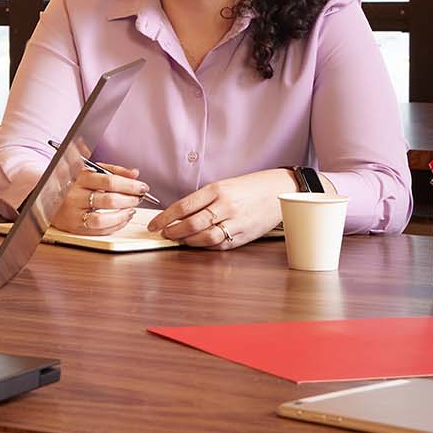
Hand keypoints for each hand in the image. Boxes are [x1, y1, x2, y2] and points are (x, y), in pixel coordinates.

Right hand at [57, 164, 149, 234]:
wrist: (46, 196)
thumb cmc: (72, 184)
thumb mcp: (90, 171)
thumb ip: (113, 170)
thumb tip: (134, 173)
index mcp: (79, 178)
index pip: (110, 181)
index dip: (130, 185)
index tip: (142, 187)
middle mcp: (74, 196)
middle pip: (109, 200)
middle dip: (129, 200)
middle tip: (138, 198)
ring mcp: (73, 213)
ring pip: (102, 219)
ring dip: (122, 216)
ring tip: (131, 210)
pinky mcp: (73, 226)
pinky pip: (98, 230)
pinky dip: (115, 226)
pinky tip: (122, 219)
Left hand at [149, 171, 288, 248]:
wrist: (279, 189)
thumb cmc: (249, 187)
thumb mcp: (222, 185)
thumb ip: (201, 200)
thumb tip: (178, 214)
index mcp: (216, 190)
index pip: (182, 206)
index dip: (164, 218)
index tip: (154, 224)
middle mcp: (225, 206)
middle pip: (191, 224)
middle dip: (173, 231)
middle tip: (165, 233)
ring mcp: (236, 222)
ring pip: (205, 237)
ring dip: (188, 241)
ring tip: (180, 239)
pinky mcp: (245, 235)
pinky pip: (221, 244)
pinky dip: (206, 246)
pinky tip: (198, 243)